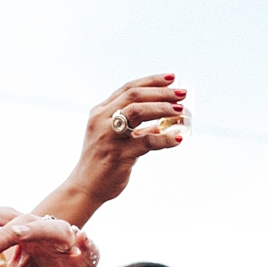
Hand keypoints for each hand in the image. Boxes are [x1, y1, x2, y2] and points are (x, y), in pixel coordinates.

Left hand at [0, 208, 97, 266]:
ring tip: (18, 235)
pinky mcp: (85, 266)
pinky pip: (90, 251)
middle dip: (7, 227)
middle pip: (29, 221)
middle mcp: (47, 238)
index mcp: (28, 238)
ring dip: (37, 230)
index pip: (11, 218)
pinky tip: (81, 241)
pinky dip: (88, 245)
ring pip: (57, 229)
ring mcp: (68, 250)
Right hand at [67, 73, 186, 206]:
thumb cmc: (102, 163)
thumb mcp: (115, 138)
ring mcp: (109, 136)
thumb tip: (163, 123)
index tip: (172, 78)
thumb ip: (136, 129)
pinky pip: (146, 141)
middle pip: (134, 96)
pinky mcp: (118, 154)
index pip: (128, 89)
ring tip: (181, 111)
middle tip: (182, 94)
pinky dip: (165, 139)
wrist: (85, 187)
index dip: (151, 81)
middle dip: (161, 92)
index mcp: (100, 112)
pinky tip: (178, 139)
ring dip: (162, 108)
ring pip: (137, 111)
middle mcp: (102, 120)